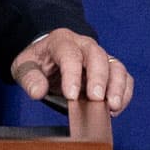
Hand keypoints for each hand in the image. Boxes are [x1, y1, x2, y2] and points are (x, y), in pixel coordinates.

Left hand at [10, 30, 132, 113]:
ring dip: (117, 87)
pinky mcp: (110, 69)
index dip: (72, 75)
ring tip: (113, 107)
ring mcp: (100, 56)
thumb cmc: (38, 62)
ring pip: (115, 66)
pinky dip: (124, 93)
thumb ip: (29, 78)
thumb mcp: (24, 67)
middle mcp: (84, 45)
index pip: (69, 54)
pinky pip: (124, 77)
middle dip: (99, 78)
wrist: (49, 57)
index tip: (70, 96)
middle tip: (96, 100)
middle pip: (97, 55)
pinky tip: (115, 108)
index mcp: (61, 41)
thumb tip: (38, 92)